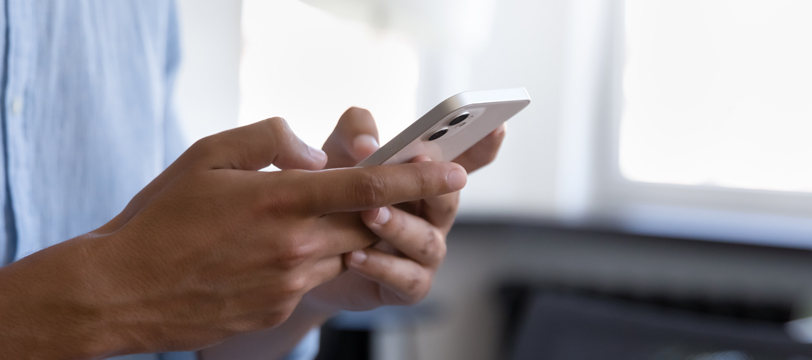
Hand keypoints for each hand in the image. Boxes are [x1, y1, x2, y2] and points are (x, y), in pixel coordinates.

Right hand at [0, 118, 466, 358]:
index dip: (419, 177)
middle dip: (384, 208)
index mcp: (283, 198)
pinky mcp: (278, 308)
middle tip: (383, 194)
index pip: (370, 184)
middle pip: (368, 223)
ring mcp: (289, 282)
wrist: (123, 289)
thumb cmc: (162, 217)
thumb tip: (317, 153)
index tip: (456, 172)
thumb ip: (271, 140)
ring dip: (342, 236)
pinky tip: (270, 253)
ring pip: (345, 254)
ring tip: (301, 222)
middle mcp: (296, 244)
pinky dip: (310, 260)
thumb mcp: (209, 154)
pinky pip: (314, 279)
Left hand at [304, 107, 506, 312]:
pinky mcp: (409, 285)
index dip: (486, 144)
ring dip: (399, 225)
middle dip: (435, 183)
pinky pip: (404, 278)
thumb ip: (356, 132)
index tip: (496, 126)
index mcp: (429, 179)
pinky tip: (354, 256)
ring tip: (369, 214)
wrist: (310, 253)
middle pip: (449, 199)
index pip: (469, 159)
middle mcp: (435, 214)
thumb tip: (368, 145)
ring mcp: (426, 251)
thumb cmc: (336, 195)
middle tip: (419, 162)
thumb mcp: (340, 153)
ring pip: (426, 240)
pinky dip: (380, 266)